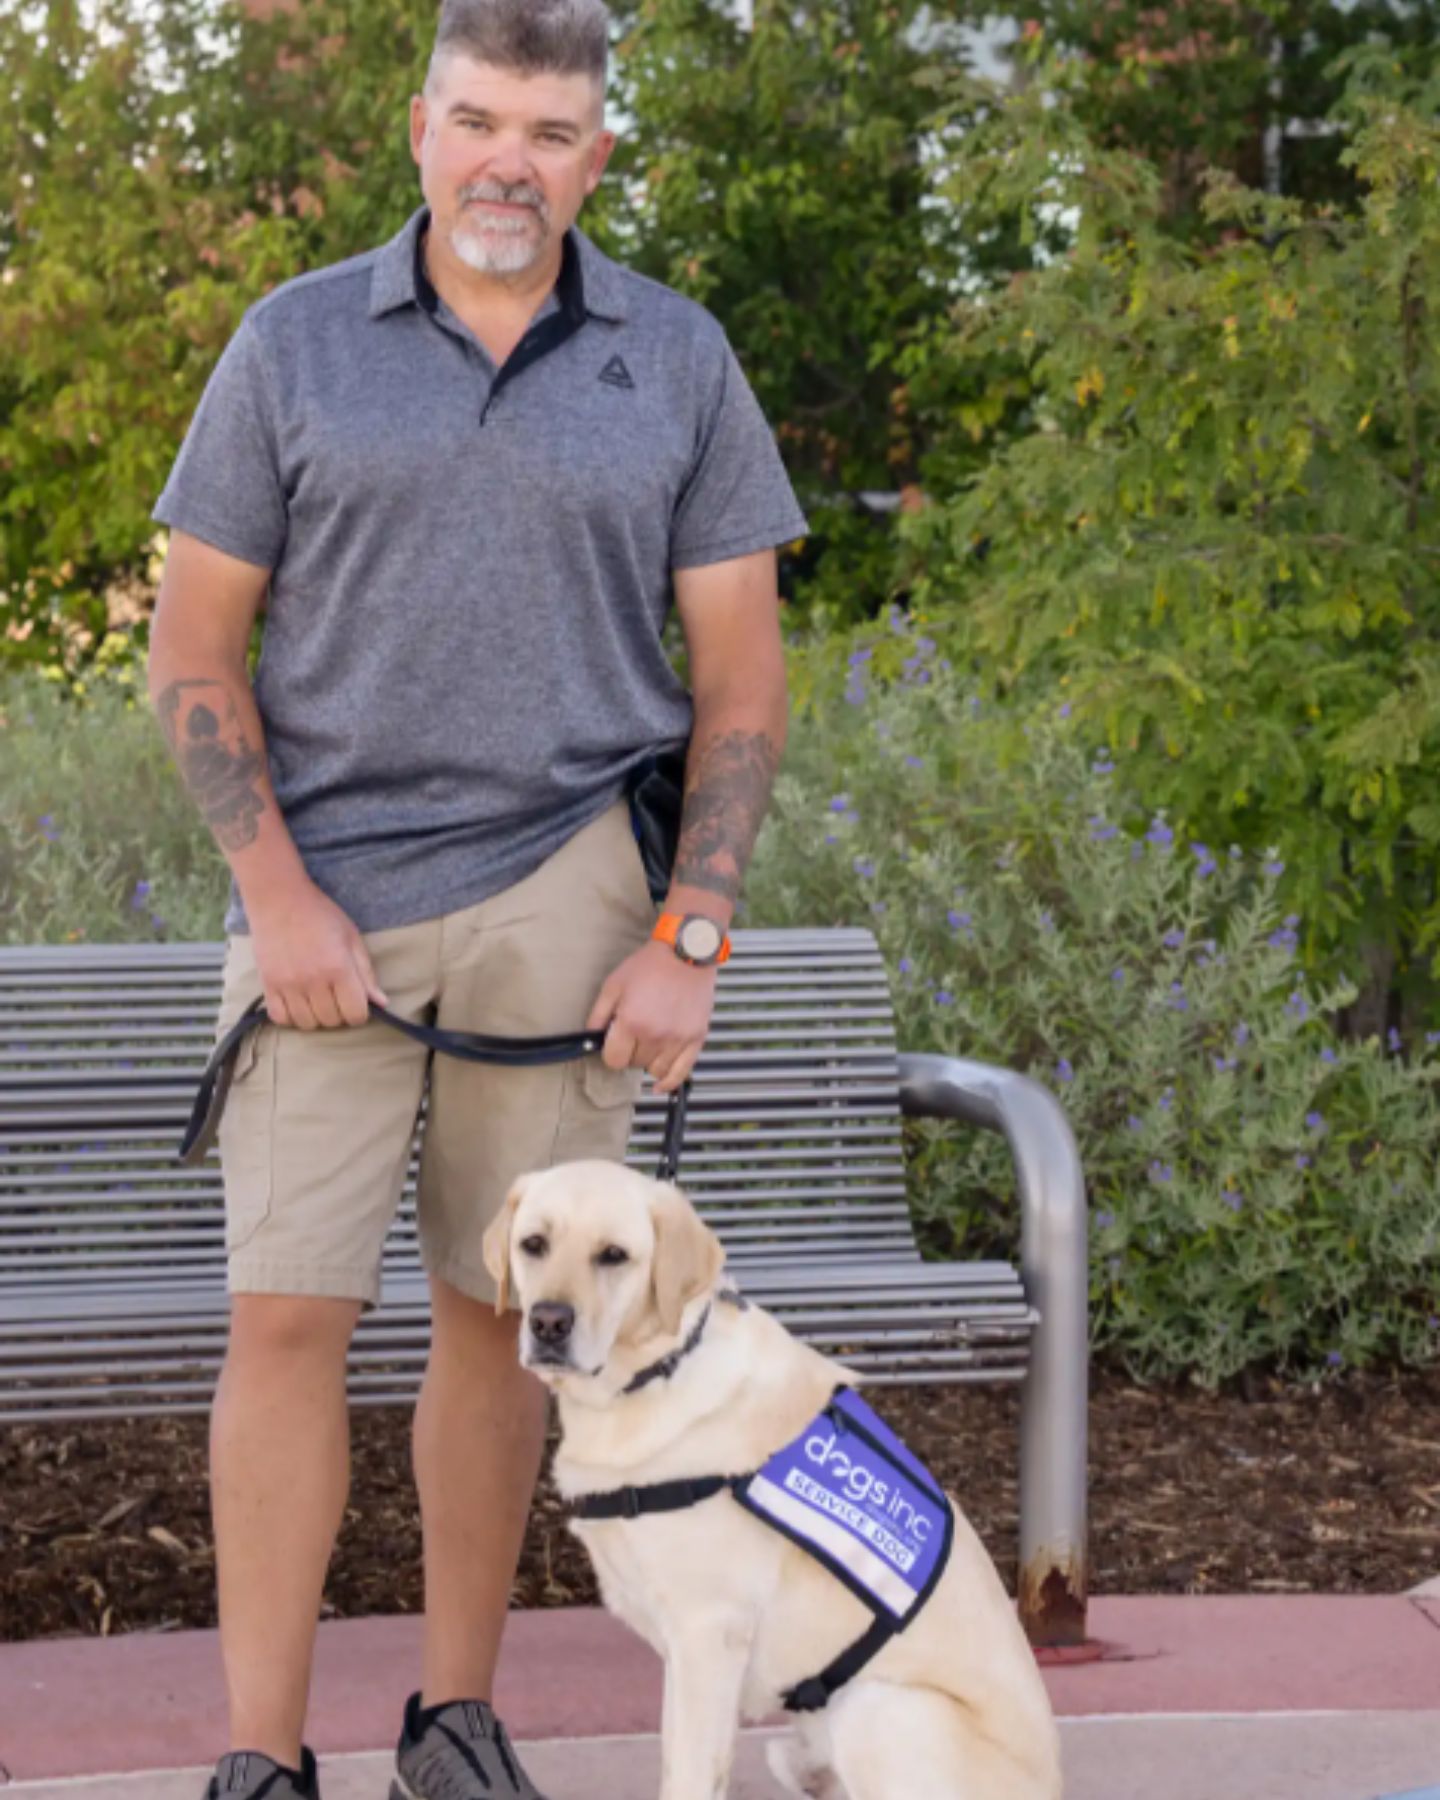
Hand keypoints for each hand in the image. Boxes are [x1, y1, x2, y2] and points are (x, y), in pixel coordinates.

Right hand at [247, 880, 387, 1030]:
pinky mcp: (268, 984)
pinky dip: (291, 1017)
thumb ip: (366, 973)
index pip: (355, 1014)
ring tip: (318, 1000)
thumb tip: (381, 1003)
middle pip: (332, 1021)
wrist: (279, 899)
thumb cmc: (321, 915)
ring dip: (317, 1017)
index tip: (356, 1002)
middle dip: (340, 1014)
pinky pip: (281, 1018)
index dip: (360, 1012)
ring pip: (307, 1023)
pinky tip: (298, 1003)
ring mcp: (288, 984)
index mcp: (338, 967)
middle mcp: (313, 980)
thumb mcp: (352, 938)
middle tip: (337, 997)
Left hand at [586, 939, 717, 1092]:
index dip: (611, 1053)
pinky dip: (669, 1082)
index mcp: (632, 1022)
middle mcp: (656, 1035)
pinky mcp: (696, 1038)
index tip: (614, 1044)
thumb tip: (591, 1038)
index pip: (614, 1060)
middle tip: (634, 1034)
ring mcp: (678, 1039)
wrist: (686, 953)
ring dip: (648, 1061)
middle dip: (630, 1052)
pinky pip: (681, 1073)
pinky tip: (660, 1085)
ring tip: (649, 1043)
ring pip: (656, 1070)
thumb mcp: (614, 984)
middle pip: (634, 1064)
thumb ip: (598, 1015)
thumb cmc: (650, 965)